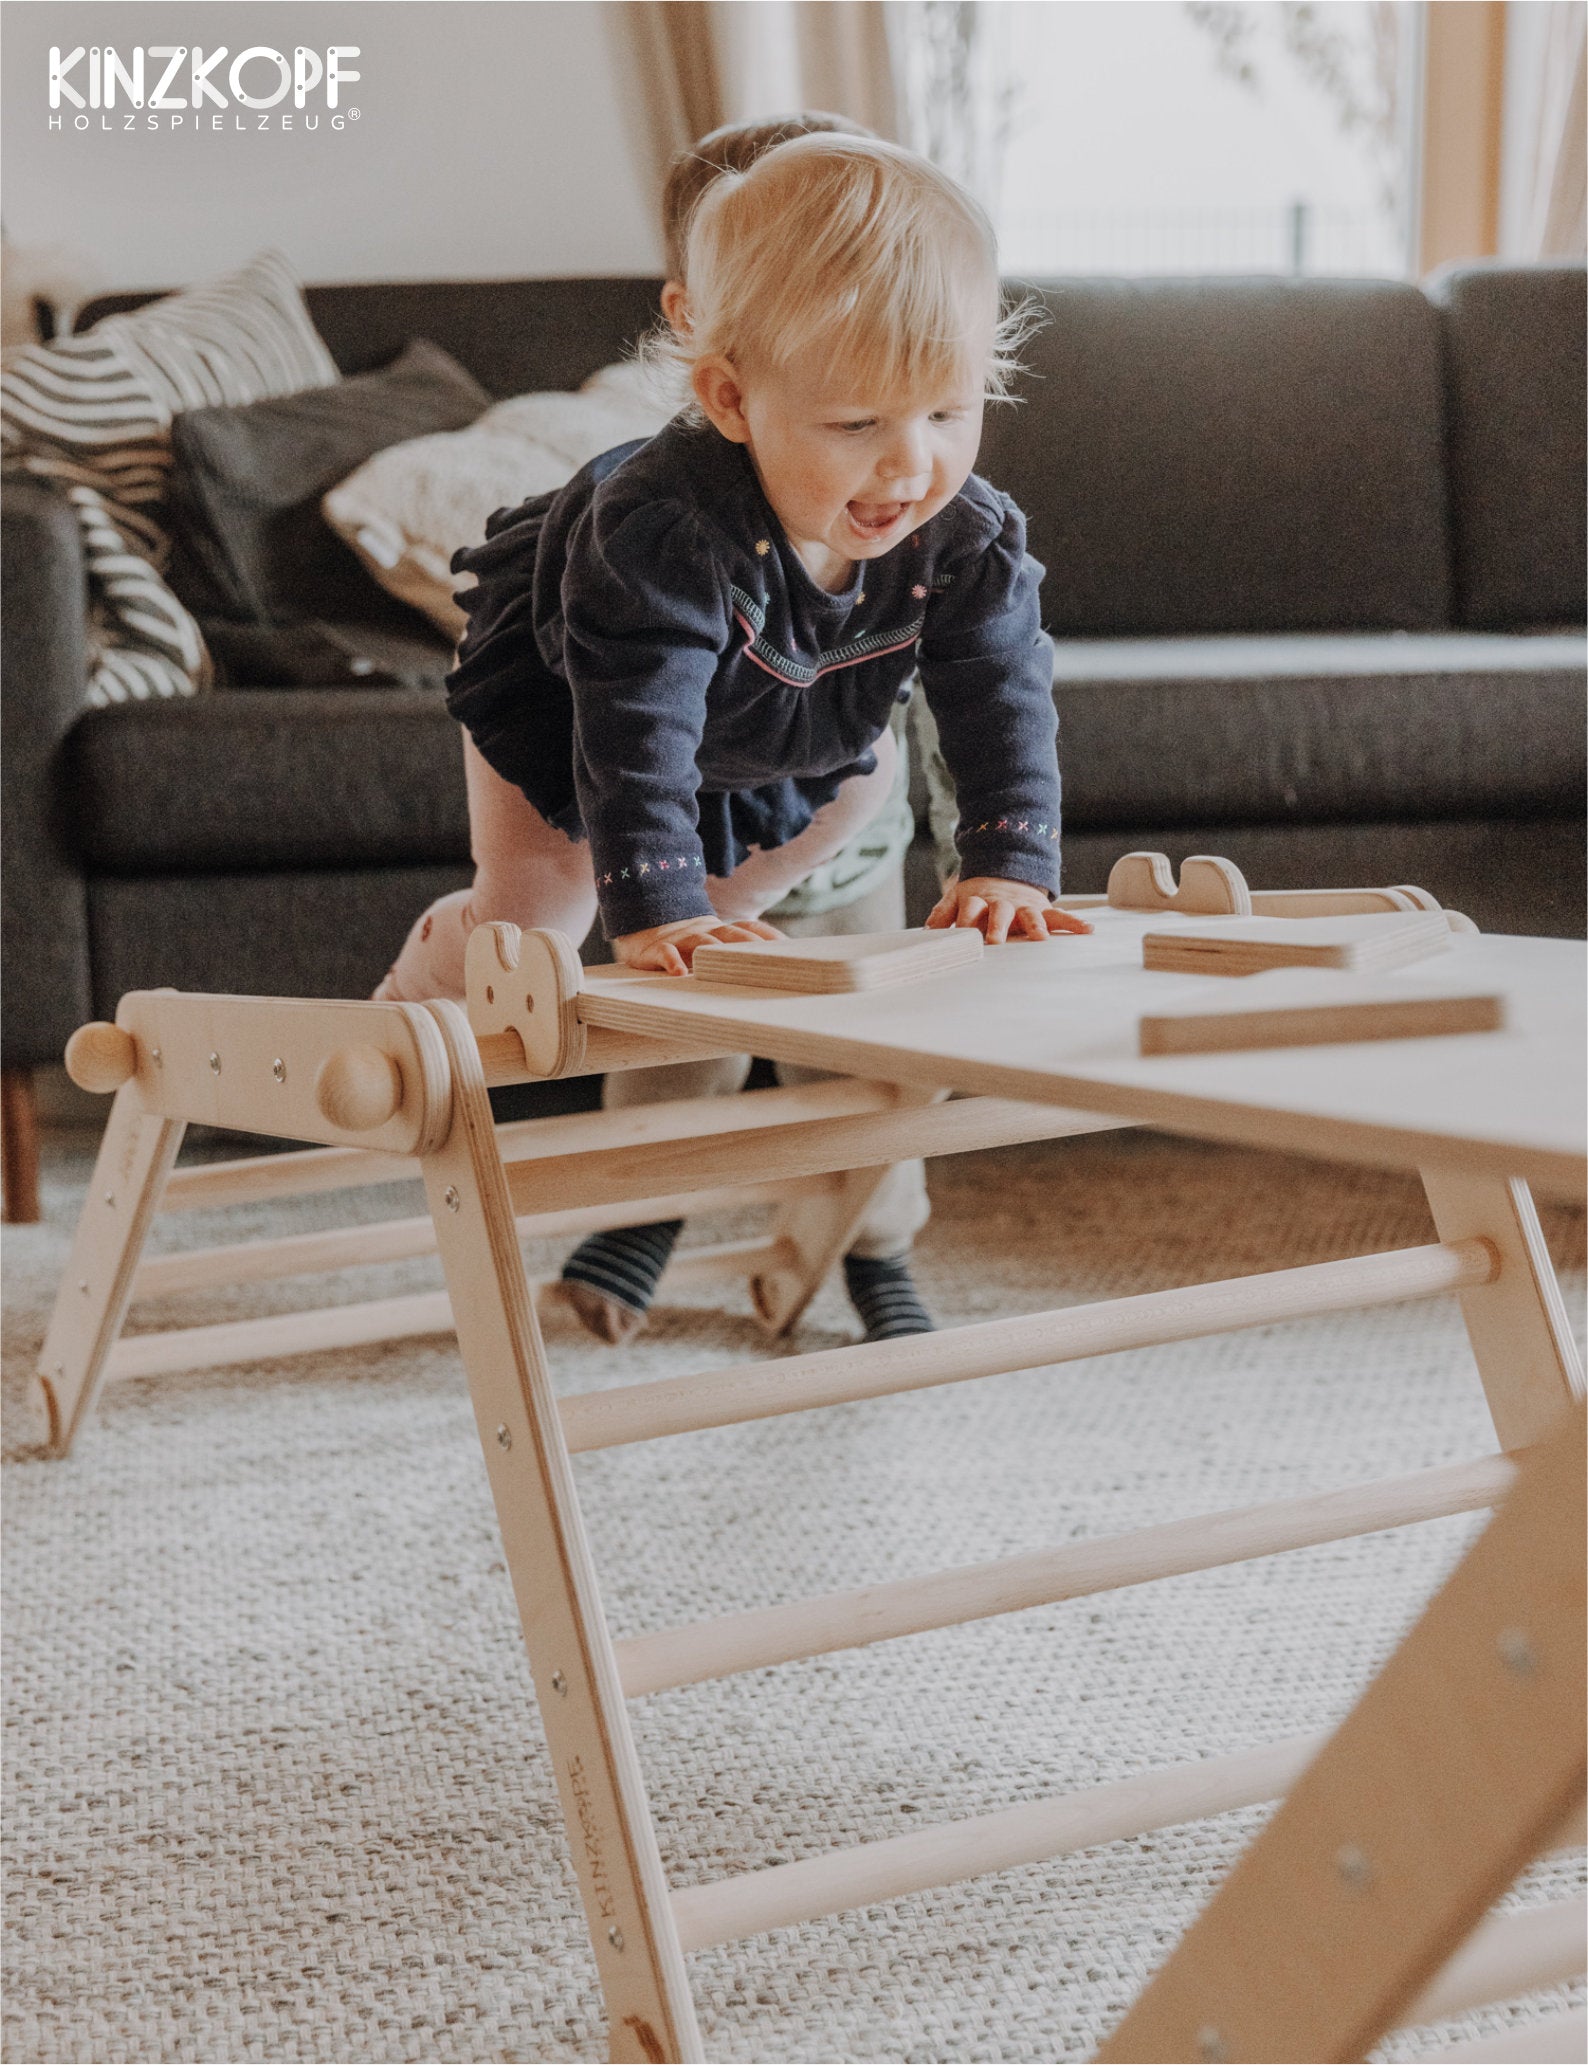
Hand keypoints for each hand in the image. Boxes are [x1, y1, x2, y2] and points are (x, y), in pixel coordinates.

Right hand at [614, 914, 782, 975]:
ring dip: (715, 953)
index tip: (790, 947)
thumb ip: (735, 954)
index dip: (768, 935)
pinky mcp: (657, 949)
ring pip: (702, 944)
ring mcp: (682, 940)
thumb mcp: (713, 945)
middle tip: (770, 960)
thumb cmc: (686, 946)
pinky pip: (666, 954)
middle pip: (732, 936)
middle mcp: (706, 933)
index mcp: (721, 932)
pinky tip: (679, 973)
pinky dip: (672, 962)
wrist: (643, 930)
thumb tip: (773, 970)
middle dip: (751, 946)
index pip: (750, 928)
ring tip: (728, 967)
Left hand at [925, 876, 1093, 944]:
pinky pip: (1060, 916)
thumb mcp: (957, 899)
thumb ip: (943, 913)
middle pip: (999, 912)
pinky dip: (1074, 923)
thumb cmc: (977, 897)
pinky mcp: (1043, 910)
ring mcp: (1023, 907)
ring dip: (1035, 925)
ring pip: (1030, 915)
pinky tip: (1088, 931)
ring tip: (1041, 937)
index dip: (966, 919)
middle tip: (995, 941)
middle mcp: (1002, 903)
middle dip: (997, 926)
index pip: (970, 909)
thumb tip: (928, 930)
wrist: (1004, 874)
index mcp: (978, 901)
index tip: (963, 934)